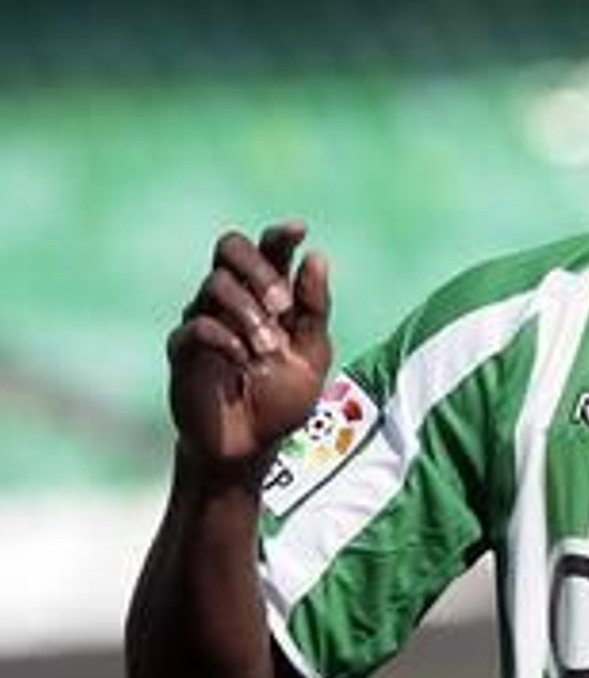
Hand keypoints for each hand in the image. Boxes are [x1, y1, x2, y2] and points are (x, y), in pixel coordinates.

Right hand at [166, 222, 332, 473]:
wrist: (251, 446)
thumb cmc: (283, 397)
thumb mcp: (312, 354)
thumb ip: (314, 308)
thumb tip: (316, 255)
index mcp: (268, 294)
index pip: (269, 247)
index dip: (280, 234)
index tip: (297, 230)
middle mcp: (233, 298)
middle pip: (229, 247)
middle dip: (258, 267)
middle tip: (282, 304)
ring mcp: (204, 319)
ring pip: (214, 283)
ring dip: (248, 311)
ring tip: (268, 348)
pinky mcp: (183, 351)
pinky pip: (196, 325)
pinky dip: (225, 338)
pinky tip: (244, 360)